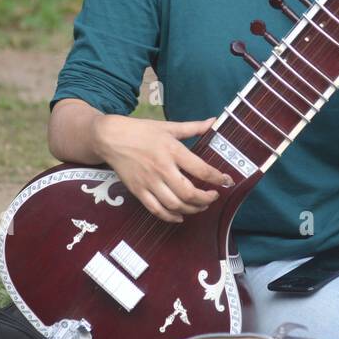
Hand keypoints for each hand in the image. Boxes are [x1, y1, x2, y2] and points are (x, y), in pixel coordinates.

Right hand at [91, 115, 232, 223]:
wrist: (110, 138)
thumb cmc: (141, 131)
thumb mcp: (168, 126)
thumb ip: (193, 127)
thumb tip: (214, 121)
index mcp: (173, 151)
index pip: (201, 170)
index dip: (218, 178)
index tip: (227, 181)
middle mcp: (162, 169)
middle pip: (189, 194)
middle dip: (206, 199)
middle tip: (214, 196)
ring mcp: (149, 182)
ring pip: (175, 205)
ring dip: (192, 209)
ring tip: (200, 206)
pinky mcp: (138, 191)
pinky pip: (157, 210)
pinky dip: (171, 217)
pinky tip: (180, 216)